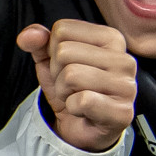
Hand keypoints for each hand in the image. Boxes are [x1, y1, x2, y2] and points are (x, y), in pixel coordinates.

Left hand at [18, 20, 136, 152]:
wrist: (81, 126)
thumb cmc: (71, 90)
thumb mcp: (49, 61)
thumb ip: (38, 43)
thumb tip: (30, 35)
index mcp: (111, 39)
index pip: (63, 29)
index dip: (53, 51)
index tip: (67, 66)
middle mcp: (124, 59)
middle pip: (65, 52)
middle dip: (57, 73)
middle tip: (70, 86)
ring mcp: (126, 86)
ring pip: (71, 75)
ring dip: (63, 91)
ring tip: (76, 96)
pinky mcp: (122, 112)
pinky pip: (81, 100)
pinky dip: (72, 107)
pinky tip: (83, 110)